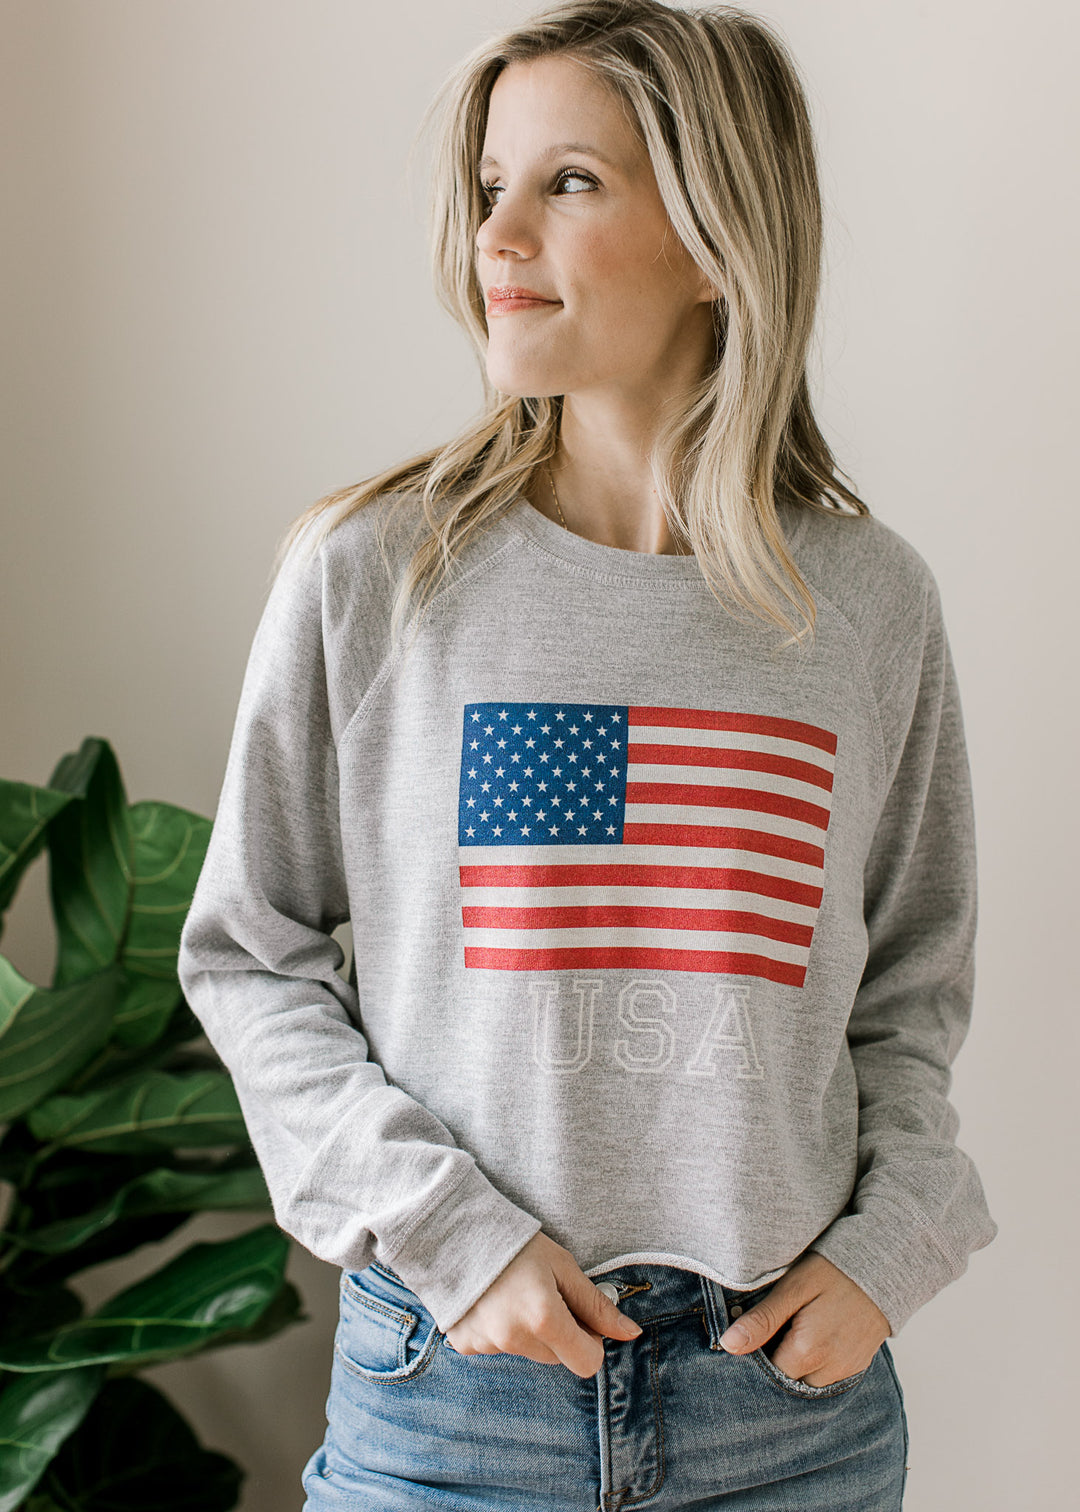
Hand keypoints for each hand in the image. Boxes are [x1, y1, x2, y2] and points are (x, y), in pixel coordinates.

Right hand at [443, 1231, 642, 1378]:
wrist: (455, 1229)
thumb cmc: (516, 1243)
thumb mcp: (563, 1266)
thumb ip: (596, 1305)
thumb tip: (631, 1333)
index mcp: (544, 1319)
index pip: (588, 1362)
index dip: (591, 1340)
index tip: (581, 1316)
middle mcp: (515, 1339)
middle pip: (557, 1358)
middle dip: (560, 1333)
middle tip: (546, 1295)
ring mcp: (487, 1345)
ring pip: (528, 1353)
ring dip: (530, 1333)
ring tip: (514, 1293)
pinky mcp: (466, 1345)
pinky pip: (497, 1349)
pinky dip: (501, 1331)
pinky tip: (492, 1301)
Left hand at [717, 1251, 890, 1385]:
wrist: (885, 1265)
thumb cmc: (833, 1270)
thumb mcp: (793, 1287)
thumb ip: (763, 1320)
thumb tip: (728, 1345)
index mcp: (808, 1351)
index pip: (766, 1375)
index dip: (754, 1357)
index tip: (753, 1333)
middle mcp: (830, 1370)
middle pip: (787, 1381)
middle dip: (775, 1361)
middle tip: (772, 1329)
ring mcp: (847, 1370)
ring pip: (807, 1381)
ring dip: (795, 1363)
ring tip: (793, 1329)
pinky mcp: (857, 1365)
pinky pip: (827, 1375)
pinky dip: (815, 1362)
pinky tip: (811, 1333)